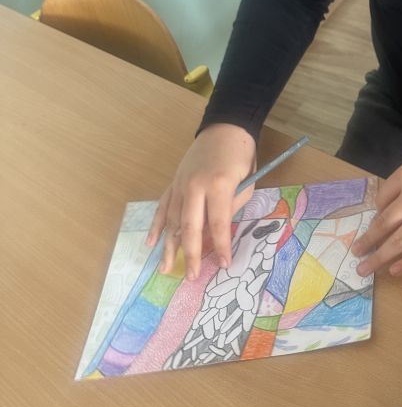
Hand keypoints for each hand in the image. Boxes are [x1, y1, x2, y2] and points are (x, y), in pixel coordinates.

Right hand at [146, 124, 256, 279]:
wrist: (224, 129)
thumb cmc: (241, 157)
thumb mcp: (246, 184)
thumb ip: (231, 208)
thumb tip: (217, 233)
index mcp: (217, 186)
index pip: (218, 224)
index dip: (220, 246)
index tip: (223, 265)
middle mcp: (194, 186)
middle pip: (190, 227)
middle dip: (191, 254)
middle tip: (191, 277)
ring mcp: (180, 184)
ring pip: (173, 220)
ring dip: (169, 246)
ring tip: (166, 269)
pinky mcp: (173, 182)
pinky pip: (163, 207)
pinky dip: (156, 225)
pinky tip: (150, 243)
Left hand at [351, 150, 401, 276]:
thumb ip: (401, 186)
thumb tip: (384, 211)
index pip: (381, 201)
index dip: (375, 215)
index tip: (374, 227)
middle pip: (384, 225)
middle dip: (367, 242)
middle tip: (356, 254)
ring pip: (399, 242)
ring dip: (380, 258)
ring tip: (365, 268)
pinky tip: (394, 271)